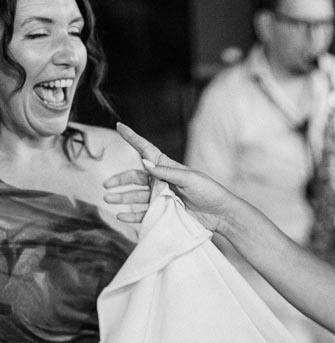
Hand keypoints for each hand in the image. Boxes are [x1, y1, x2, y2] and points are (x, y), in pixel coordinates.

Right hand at [111, 123, 233, 234]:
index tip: (119, 126)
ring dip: (122, 198)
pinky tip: (121, 216)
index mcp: (167, 168)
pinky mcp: (164, 213)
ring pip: (136, 196)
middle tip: (107, 186)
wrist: (220, 215)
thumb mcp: (190, 179)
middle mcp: (161, 181)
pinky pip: (144, 214)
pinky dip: (132, 215)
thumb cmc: (209, 192)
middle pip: (134, 178)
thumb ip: (167, 172)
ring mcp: (161, 198)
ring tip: (108, 200)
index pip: (146, 150)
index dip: (132, 138)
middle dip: (120, 180)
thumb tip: (144, 163)